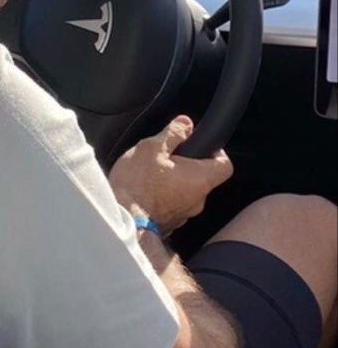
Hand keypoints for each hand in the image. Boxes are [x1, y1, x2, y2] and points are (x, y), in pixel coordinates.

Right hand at [109, 116, 233, 234]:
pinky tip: (145, 189)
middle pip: (203, 177)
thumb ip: (172, 133)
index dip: (216, 152)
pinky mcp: (171, 223)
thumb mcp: (151, 148)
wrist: (123, 221)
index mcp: (199, 179)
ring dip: (174, 181)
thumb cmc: (137, 186)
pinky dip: (164, 195)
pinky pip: (173, 204)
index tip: (199, 145)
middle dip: (186, 165)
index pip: (225, 165)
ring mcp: (185, 214)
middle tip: (165, 156)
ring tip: (150, 174)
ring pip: (186, 191)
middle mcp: (198, 200)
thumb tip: (186, 124)